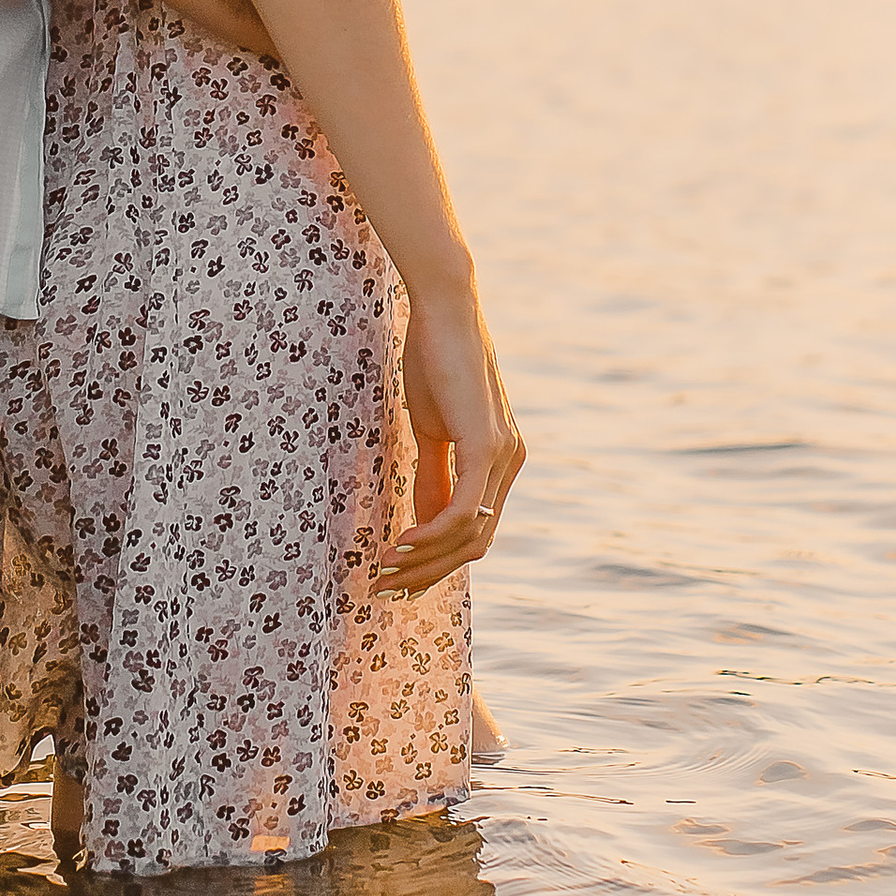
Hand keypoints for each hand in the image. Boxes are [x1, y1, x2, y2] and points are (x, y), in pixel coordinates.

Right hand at [380, 283, 523, 595]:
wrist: (443, 311)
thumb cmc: (434, 361)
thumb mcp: (431, 430)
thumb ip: (433, 478)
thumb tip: (424, 525)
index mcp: (501, 460)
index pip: (476, 531)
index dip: (436, 560)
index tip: (396, 572)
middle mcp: (511, 462)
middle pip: (475, 544)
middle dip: (428, 572)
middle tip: (383, 583)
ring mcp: (504, 456)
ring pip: (471, 535)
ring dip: (425, 560)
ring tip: (385, 566)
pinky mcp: (487, 447)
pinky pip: (464, 511)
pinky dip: (433, 535)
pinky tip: (403, 542)